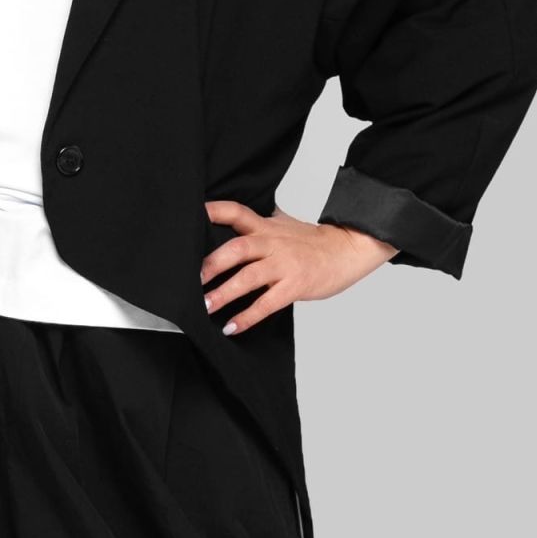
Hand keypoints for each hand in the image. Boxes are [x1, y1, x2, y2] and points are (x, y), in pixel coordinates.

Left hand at [199, 198, 398, 335]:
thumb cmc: (310, 241)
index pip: (236, 212)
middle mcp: (272, 242)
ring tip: (205, 306)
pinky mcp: (295, 285)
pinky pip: (267, 303)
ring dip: (224, 293)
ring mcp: (284, 264)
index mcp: (266, 226)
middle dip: (212, 263)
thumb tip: (229, 217)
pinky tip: (232, 326)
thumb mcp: (282, 224)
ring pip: (249, 277)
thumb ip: (258, 222)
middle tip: (190, 278)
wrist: (346, 250)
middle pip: (237, 248)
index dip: (213, 211)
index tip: (190, 216)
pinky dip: (248, 316)